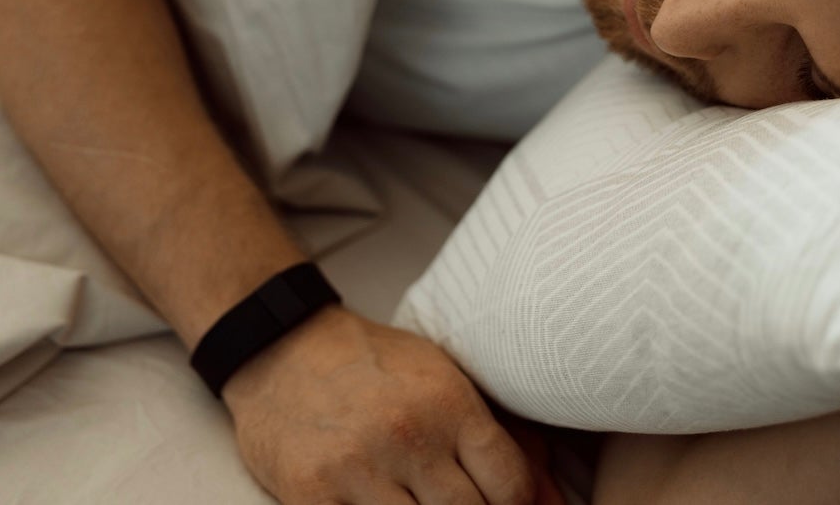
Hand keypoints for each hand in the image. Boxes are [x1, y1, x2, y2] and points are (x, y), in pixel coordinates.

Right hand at [221, 304, 552, 504]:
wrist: (282, 350)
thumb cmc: (375, 368)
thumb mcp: (444, 380)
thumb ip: (502, 439)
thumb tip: (557, 501)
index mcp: (447, 404)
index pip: (510, 487)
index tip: (498, 500)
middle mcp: (406, 436)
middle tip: (457, 499)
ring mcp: (357, 470)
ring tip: (419, 499)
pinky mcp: (312, 495)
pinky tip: (382, 504)